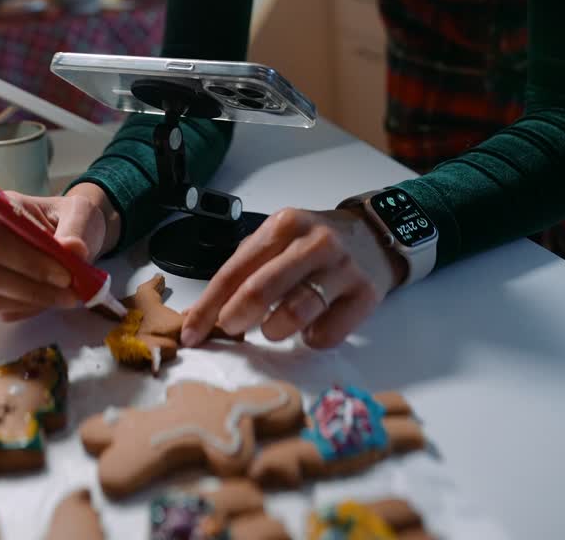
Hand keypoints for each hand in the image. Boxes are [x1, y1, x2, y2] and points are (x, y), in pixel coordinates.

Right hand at [0, 183, 120, 322]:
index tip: (65, 275)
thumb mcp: (80, 215)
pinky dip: (25, 309)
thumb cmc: (67, 220)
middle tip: (69, 290)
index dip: (29, 261)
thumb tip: (72, 248)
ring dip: (30, 301)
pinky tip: (48, 300)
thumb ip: (75, 230)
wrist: (66, 235)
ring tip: (65, 297)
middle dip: (31, 286)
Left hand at [181, 206, 406, 349]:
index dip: (208, 306)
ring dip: (274, 329)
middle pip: (262, 287)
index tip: (191, 333)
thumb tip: (201, 314)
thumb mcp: (278, 242)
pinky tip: (310, 328)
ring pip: (296, 311)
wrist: (373, 237)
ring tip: (272, 329)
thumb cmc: (313, 245)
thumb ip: (244, 271)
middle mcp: (314, 242)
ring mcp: (342, 268)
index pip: (235, 270)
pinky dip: (310, 338)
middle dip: (235, 316)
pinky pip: (327, 334)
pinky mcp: (365, 295)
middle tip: (230, 329)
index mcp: (284, 225)